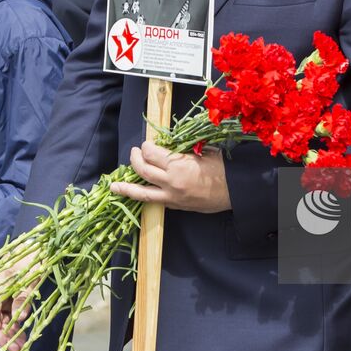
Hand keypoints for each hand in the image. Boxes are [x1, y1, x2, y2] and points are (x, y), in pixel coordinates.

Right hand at [0, 259, 37, 350]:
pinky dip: (16, 321)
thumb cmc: (29, 256)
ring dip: (11, 331)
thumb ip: (23, 297)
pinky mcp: (11, 293)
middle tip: (17, 350)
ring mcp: (2, 293)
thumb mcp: (28, 278)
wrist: (35, 242)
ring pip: (4, 317)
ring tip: (22, 344)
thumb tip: (20, 319)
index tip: (6, 346)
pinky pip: (11, 311)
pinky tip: (23, 331)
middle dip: (5, 336)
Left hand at [110, 140, 231, 212]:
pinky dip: (144, 195)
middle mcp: (170, 182)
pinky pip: (154, 201)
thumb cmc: (222, 168)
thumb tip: (167, 147)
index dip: (146, 147)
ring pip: (142, 192)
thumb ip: (182, 150)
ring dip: (126, 187)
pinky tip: (136, 193)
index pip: (151, 153)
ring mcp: (171, 196)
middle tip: (135, 153)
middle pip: (142, 170)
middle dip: (135, 159)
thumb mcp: (202, 152)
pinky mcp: (175, 206)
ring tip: (114, 186)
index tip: (147, 144)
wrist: (235, 191)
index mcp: (178, 165)